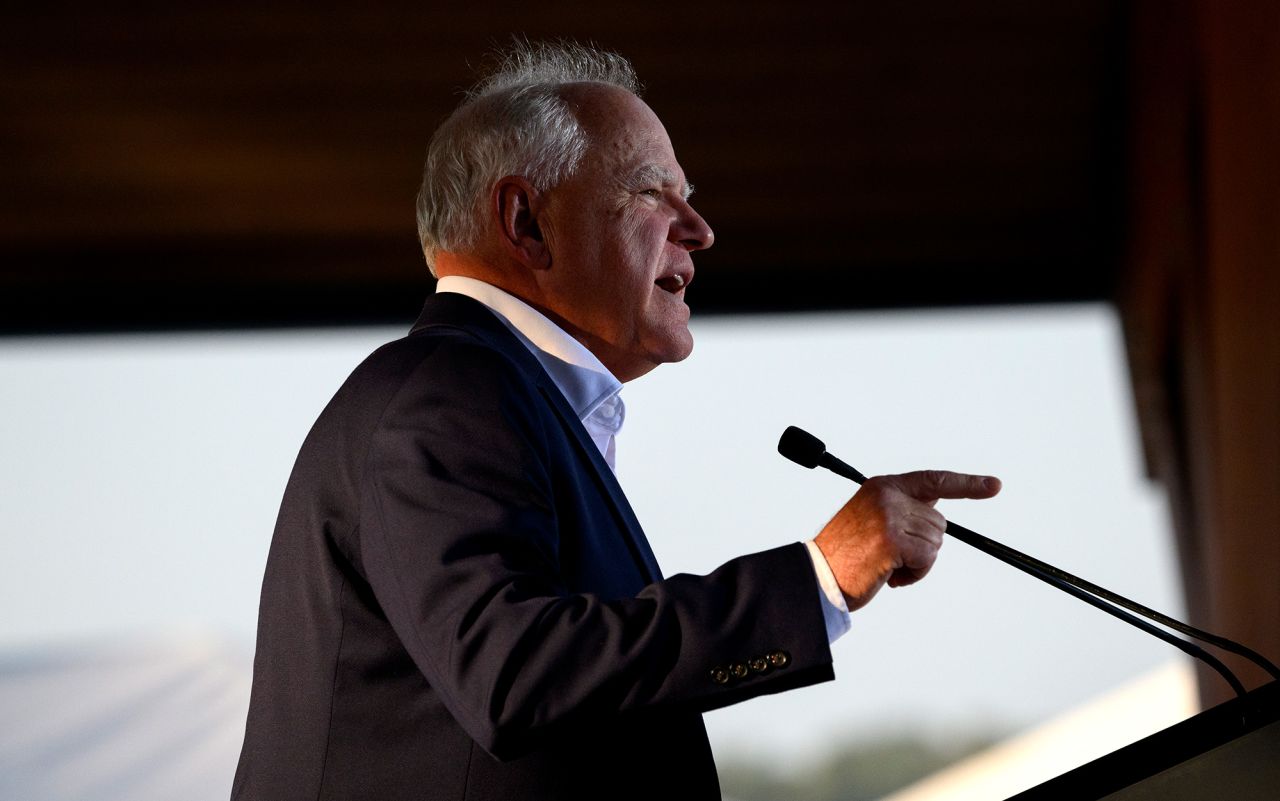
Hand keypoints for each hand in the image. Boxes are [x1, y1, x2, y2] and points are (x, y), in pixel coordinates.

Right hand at [815, 470, 1000, 611]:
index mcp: (883, 486)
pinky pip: (927, 559)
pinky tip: (889, 575)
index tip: (993, 486)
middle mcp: (887, 496)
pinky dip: (914, 574)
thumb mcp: (872, 519)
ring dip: (917, 563)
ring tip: (886, 566)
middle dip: (922, 546)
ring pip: (935, 542)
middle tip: (890, 557)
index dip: (966, 484)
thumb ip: (902, 511)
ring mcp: (890, 516)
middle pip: (938, 523)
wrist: (817, 575)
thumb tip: (936, 518)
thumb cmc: (845, 555)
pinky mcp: (893, 540)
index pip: (933, 480)